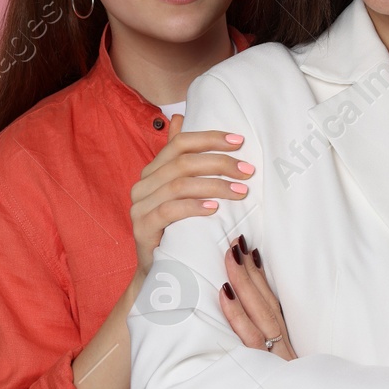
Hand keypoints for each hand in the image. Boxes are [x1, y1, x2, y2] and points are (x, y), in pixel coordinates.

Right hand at [131, 115, 252, 275]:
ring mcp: (139, 207)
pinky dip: (194, 207)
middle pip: (182, 162)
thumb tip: (180, 115)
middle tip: (248, 170)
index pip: (179, 143)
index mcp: (153, 170)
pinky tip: (214, 208)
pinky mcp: (141, 229)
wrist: (159, 272)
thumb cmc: (176, 229)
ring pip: (178, 185)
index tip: (240, 142)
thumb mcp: (181, 192)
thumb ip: (181, 158)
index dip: (209, 138)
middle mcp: (143, 185)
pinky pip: (168, 211)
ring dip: (214, 185)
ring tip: (240, 191)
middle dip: (219, 163)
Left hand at [216, 237, 295, 360]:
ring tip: (232, 255)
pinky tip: (225, 292)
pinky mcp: (265, 368)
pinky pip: (249, 336)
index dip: (260, 277)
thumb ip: (260, 350)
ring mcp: (275, 356)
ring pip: (260, 311)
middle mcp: (282, 345)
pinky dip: (236, 313)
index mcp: (283, 345)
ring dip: (244, 280)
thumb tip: (238, 313)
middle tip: (237, 242)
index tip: (249, 251)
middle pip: (267, 301)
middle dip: (251, 270)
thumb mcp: (278, 378)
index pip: (271, 303)